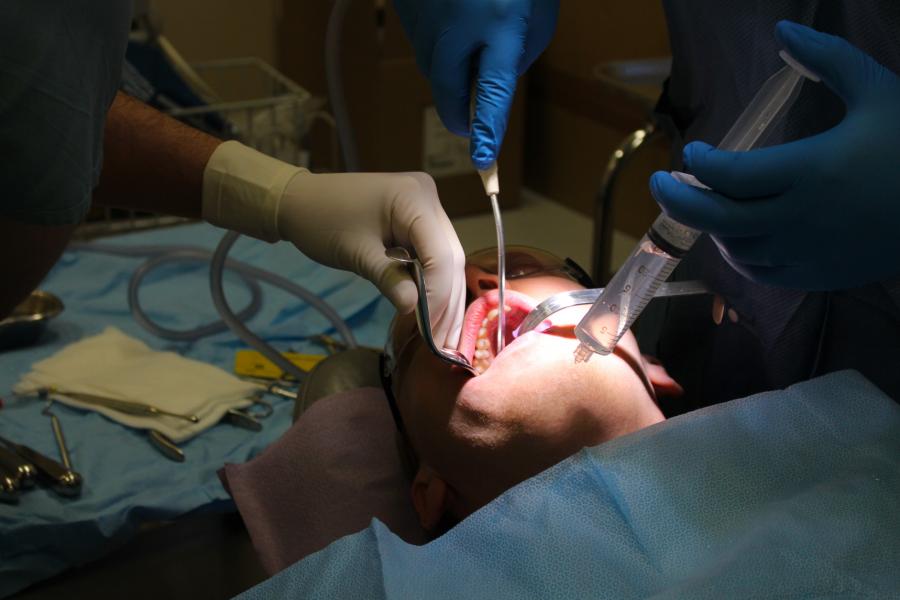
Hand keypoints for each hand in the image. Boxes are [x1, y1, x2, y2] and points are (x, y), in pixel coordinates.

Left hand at [202, 142, 465, 348]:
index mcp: (415, 198)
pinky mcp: (420, 220)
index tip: (429, 330)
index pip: (439, 254)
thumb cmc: (322, 221)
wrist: (301, 199)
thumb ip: (388, 279)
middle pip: (450, 256)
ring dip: (443, 296)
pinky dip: (432, 283)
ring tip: (440, 335)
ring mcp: (427, 207)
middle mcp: (429, 197)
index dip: (437, 295)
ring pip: (446, 258)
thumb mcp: (356, 253)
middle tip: (441, 341)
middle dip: (445, 301)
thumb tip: (414, 310)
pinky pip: (433, 254)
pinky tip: (432, 312)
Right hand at [393, 0, 558, 169]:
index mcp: (502, 24)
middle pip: (449, 92)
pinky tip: (451, 20)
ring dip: (449, 70)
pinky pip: (419, 40)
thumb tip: (490, 87)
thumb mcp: (535, 14)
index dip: (486, 131)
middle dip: (458, 114)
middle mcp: (459, 24)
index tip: (482, 161)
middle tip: (467, 124)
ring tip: (469, 46)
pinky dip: (436, 42)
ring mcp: (426, 15)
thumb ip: (516, 55)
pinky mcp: (405, 6)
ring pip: (431, 66)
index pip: (493, 93)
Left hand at [650, 21, 899, 289]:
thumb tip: (783, 32)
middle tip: (658, 183)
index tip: (694, 150)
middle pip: (716, 218)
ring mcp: (806, 253)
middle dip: (676, 200)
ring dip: (711, 225)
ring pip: (733, 247)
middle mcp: (800, 218)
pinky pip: (758, 272)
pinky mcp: (816, 276)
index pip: (728, 174)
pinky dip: (736, 254)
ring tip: (705, 202)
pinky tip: (736, 234)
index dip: (699, 162)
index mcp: (811, 170)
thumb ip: (828, 58)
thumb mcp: (877, 90)